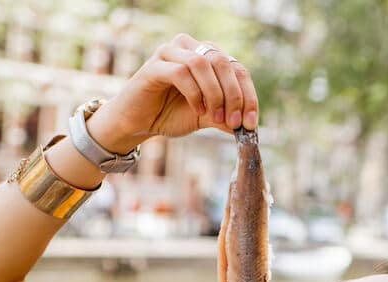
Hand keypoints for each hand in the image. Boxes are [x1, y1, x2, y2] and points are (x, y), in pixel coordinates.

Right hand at [87, 33, 258, 152]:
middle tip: (234, 121)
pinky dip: (194, 93)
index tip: (251, 123)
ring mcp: (171, 52)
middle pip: (223, 62)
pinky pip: (182, 72)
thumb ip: (224, 118)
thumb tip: (248, 127)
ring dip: (214, 93)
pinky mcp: (155, 64)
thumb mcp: (204, 117)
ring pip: (203, 63)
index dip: (248, 95)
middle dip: (233, 95)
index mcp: (207, 57)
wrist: (137, 123)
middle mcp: (191, 48)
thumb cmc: (169, 115)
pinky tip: (197, 110)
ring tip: (214, 116)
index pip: (237, 69)